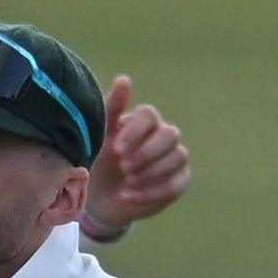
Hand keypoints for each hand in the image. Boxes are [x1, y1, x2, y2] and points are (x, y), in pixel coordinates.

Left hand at [83, 75, 191, 236]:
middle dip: (146, 153)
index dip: (135, 132)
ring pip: (178, 156)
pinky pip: (177, 184)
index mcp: (143, 121)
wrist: (99, 198)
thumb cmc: (99, 160)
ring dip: (150, 172)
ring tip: (126, 183)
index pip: (149, 115)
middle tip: (123, 167)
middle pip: (170, 134)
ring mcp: (174, 158)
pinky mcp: (179, 180)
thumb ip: (110, 109)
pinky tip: (129, 197)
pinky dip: (152, 192)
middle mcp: (163, 136)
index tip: (116, 150)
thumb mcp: (99, 137)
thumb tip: (124, 79)